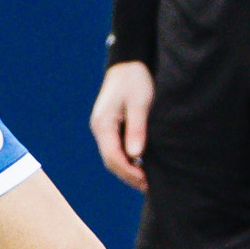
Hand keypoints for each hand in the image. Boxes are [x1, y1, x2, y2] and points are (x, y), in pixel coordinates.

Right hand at [90, 61, 153, 190]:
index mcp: (104, 125)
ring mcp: (104, 128)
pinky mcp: (111, 126)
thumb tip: (135, 154)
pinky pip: (117, 148)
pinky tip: (142, 163)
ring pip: (114, 156)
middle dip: (129, 175)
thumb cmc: (135, 80)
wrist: (129, 62)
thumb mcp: (140, 103)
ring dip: (128, 169)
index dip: (129, 172)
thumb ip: (137, 128)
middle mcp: (100, 129)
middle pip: (111, 161)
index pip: (113, 157)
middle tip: (149, 186)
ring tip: (147, 179)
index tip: (146, 181)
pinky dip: (128, 159)